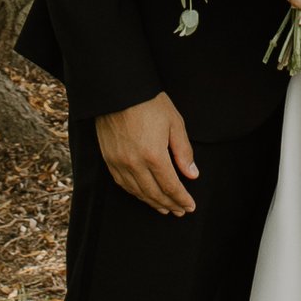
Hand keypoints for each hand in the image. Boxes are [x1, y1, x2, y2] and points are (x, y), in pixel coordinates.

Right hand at [95, 93, 197, 214]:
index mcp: (154, 155)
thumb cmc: (149, 102)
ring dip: (152, 202)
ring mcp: (119, 162)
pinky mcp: (108, 159)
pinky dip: (135, 193)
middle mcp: (134, 164)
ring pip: (137, 192)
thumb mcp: (174, 123)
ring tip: (164, 208)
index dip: (182, 199)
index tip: (190, 206)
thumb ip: (184, 151)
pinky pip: (122, 183)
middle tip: (179, 211)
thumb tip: (192, 174)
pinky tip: (143, 195)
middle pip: (154, 193)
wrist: (117, 90)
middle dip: (169, 204)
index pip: (171, 186)